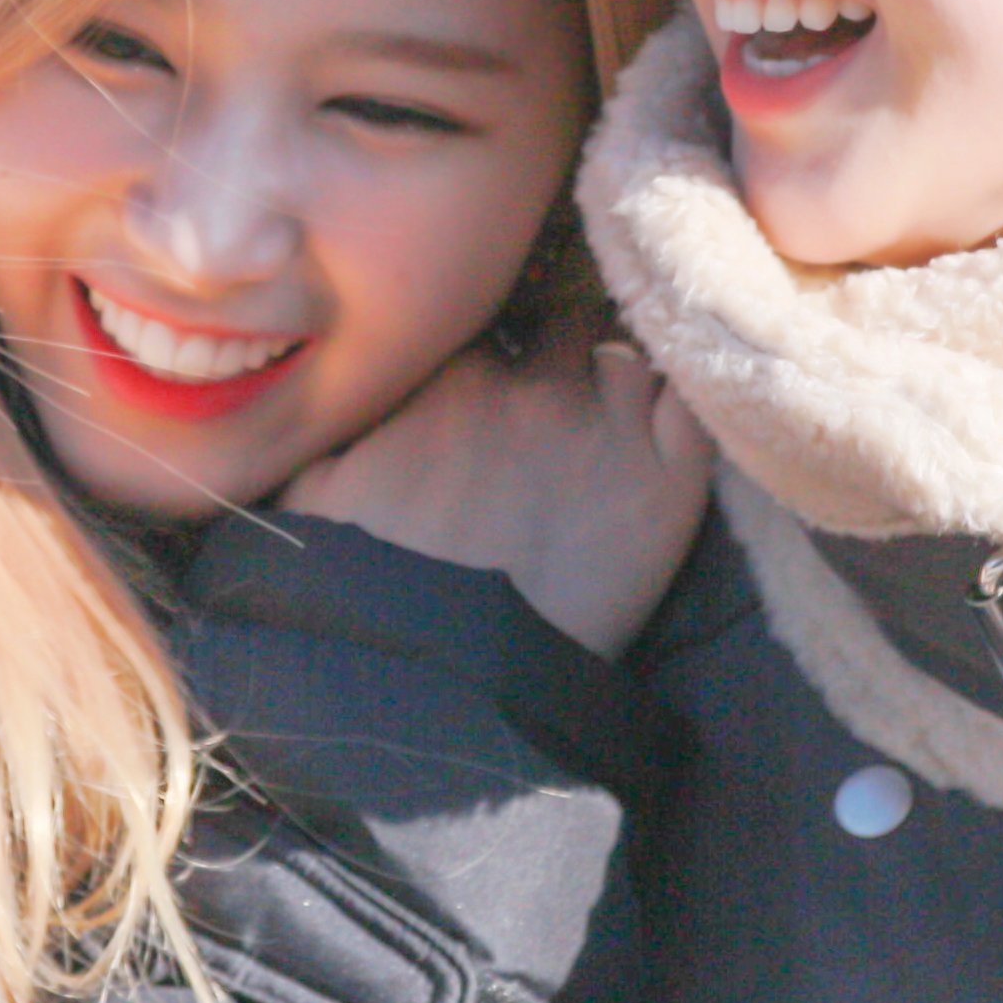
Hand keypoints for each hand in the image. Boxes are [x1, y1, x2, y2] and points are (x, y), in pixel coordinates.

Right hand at [286, 335, 711, 658]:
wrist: (451, 685)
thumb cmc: (367, 594)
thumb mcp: (308, 495)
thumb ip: (321, 428)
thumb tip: (315, 400)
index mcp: (451, 377)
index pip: (486, 316)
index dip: (494, 344)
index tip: (492, 375)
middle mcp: (535, 384)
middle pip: (567, 322)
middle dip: (562, 347)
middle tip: (559, 392)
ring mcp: (609, 427)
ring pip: (631, 353)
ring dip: (622, 373)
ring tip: (614, 411)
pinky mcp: (669, 483)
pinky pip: (693, 402)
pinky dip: (685, 401)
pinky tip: (669, 423)